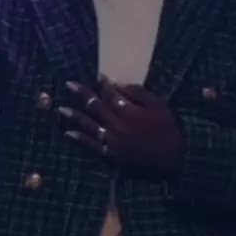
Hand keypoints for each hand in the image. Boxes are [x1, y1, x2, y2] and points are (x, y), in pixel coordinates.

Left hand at [59, 78, 184, 176]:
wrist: (173, 159)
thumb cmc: (168, 128)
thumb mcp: (158, 105)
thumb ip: (138, 93)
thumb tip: (118, 84)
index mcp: (128, 111)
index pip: (110, 94)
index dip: (103, 84)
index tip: (97, 76)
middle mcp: (117, 125)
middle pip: (96, 106)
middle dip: (82, 94)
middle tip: (69, 85)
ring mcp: (112, 141)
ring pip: (89, 126)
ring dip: (74, 116)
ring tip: (61, 108)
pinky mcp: (112, 155)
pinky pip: (92, 146)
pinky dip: (80, 139)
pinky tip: (69, 133)